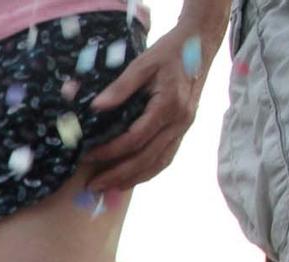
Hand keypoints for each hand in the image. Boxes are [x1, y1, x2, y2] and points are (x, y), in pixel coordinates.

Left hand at [83, 17, 219, 192]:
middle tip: (93, 186)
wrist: (200, 45)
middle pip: (147, 158)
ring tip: (108, 188)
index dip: (111, 151)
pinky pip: (167, 157)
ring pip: (159, 162)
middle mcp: (180, 121)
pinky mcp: (184, 128)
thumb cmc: (169, 53)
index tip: (88, 156)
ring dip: (133, 179)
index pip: (136, 138)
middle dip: (118, 175)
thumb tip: (96, 107)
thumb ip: (120, 87)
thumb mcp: (143, 63)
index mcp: (168, 106)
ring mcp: (184, 127)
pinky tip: (131, 177)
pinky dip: (149, 171)